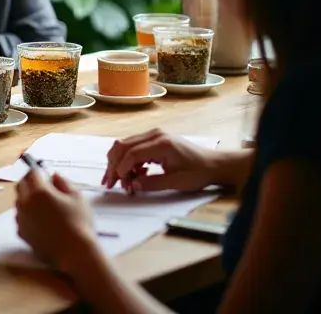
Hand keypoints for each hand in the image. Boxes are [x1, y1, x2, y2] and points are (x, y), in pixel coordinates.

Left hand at [16, 171, 97, 277]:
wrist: (76, 254)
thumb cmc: (80, 224)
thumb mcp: (77, 197)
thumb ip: (64, 182)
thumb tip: (54, 176)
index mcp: (39, 192)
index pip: (31, 173)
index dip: (38, 171)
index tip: (44, 174)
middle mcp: (26, 203)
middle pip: (21, 185)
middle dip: (29, 182)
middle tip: (40, 185)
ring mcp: (22, 219)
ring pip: (18, 202)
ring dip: (26, 198)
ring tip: (41, 204)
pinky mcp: (22, 234)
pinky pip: (20, 218)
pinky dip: (26, 215)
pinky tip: (38, 220)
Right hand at [103, 129, 217, 192]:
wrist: (212, 163)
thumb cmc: (197, 173)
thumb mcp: (177, 182)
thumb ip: (153, 183)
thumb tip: (133, 185)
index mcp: (161, 143)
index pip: (133, 152)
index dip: (123, 168)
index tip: (119, 184)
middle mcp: (154, 134)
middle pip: (124, 145)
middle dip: (115, 164)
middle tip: (109, 182)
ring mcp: (153, 135)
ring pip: (125, 145)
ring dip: (118, 162)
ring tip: (115, 180)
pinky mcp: (153, 140)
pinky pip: (133, 147)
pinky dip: (128, 161)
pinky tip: (132, 175)